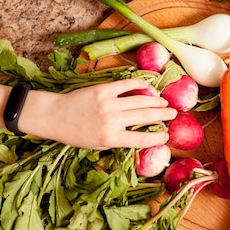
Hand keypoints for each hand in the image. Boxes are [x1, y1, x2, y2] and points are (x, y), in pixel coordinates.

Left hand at [19, 79, 177, 148]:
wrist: (56, 116)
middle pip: (145, 117)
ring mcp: (108, 104)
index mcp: (111, 139)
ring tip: (165, 102)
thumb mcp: (98, 145)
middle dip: (163, 115)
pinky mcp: (103, 90)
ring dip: (156, 101)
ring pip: (140, 101)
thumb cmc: (77, 134)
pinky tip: (149, 86)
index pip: (141, 139)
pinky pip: (126, 85)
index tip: (167, 135)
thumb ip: (119, 140)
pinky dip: (140, 85)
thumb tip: (142, 136)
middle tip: (173, 114)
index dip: (157, 137)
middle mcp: (112, 121)